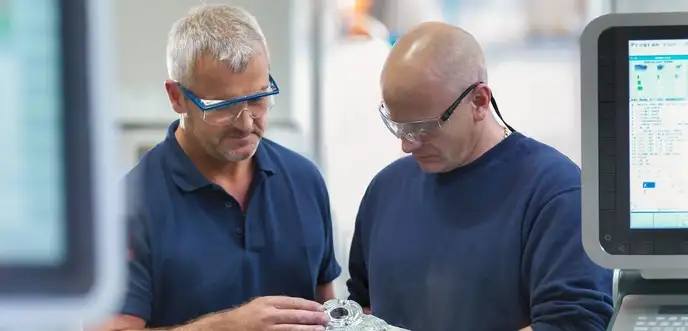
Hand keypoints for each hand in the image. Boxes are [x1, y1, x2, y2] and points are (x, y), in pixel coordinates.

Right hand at [210, 296, 329, 330]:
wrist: (227, 327)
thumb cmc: (246, 315)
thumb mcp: (261, 303)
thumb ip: (278, 304)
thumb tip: (301, 307)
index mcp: (268, 302)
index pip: (293, 302)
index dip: (309, 305)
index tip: (320, 307)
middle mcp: (268, 314)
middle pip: (296, 315)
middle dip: (313, 317)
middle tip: (325, 318)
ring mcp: (268, 329)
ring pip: (293, 329)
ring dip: (308, 329)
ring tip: (320, 329)